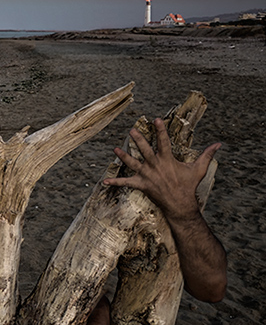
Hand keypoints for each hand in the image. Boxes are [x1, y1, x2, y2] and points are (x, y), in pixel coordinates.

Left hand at [104, 118, 225, 301]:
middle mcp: (156, 166)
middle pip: (145, 150)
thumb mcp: (199, 169)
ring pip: (133, 163)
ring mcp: (147, 176)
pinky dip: (115, 182)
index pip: (164, 142)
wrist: (180, 205)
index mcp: (168, 160)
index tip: (156, 119)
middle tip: (131, 129)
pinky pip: (126, 183)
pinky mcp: (141, 185)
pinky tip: (104, 181)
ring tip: (115, 148)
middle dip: (138, 140)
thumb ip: (207, 155)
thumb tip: (219, 144)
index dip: (161, 130)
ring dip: (124, 156)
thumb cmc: (188, 186)